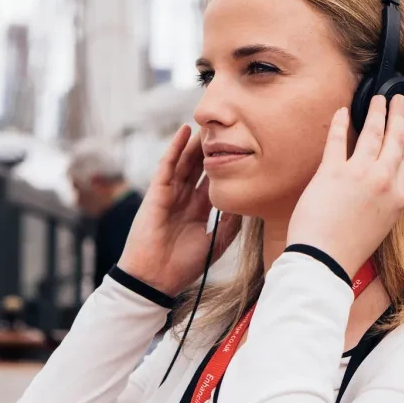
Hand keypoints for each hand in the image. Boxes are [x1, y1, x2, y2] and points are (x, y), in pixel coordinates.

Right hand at [117, 125, 242, 295]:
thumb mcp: (215, 243)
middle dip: (210, 149)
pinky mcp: (157, 192)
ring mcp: (170, 194)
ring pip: (184, 161)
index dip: (224, 166)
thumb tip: (247, 204)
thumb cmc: (183, 266)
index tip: (241, 150)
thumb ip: (230, 224)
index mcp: (198, 211)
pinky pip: (167, 165)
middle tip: (225, 129)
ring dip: (194, 143)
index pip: (213, 182)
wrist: (156, 278)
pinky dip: (175, 147)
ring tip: (208, 124)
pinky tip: (184, 132)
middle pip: (199, 167)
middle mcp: (185, 199)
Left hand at [286, 94, 403, 280]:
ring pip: (372, 134)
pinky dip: (341, 123)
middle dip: (398, 116)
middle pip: (395, 141)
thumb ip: (386, 200)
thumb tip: (383, 181)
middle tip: (400, 99)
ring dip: (377, 112)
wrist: (325, 260)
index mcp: (398, 197)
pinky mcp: (332, 172)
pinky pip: (338, 140)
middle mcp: (383, 182)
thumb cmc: (349, 248)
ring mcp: (359, 174)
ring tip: (379, 99)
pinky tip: (343, 111)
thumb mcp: (381, 224)